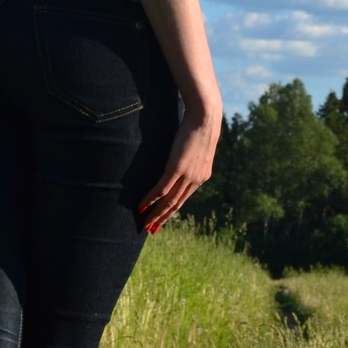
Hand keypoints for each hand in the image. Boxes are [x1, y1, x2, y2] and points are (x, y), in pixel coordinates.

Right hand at [138, 108, 219, 231]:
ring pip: (169, 201)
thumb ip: (190, 157)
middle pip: (176, 204)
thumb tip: (180, 159)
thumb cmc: (200, 125)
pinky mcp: (177, 168)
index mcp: (202, 176)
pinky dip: (151, 199)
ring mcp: (187, 175)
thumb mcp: (197, 146)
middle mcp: (196, 180)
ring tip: (145, 223)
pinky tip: (142, 205)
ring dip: (155, 214)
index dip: (172, 211)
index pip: (184, 198)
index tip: (162, 220)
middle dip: (162, 218)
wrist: (206, 117)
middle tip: (151, 230)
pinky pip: (162, 189)